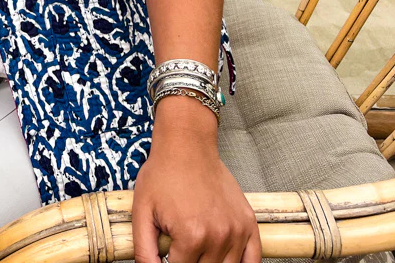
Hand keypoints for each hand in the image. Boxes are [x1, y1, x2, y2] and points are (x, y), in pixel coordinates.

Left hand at [132, 107, 260, 262]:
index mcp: (191, 236)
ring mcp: (237, 230)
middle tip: (183, 245)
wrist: (187, 144)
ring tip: (199, 247)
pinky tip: (226, 259)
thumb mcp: (142, 211)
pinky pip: (253, 260)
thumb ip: (144, 251)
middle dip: (189, 262)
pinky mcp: (248, 223)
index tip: (169, 254)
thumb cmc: (163, 174)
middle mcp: (218, 236)